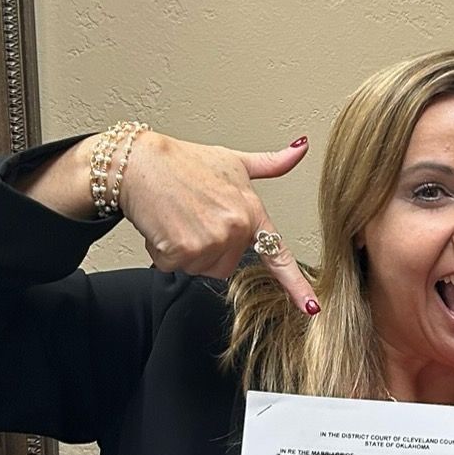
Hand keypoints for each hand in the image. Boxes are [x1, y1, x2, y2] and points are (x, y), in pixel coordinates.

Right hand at [118, 132, 319, 314]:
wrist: (142, 163)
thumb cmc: (185, 162)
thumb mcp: (234, 162)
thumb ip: (271, 164)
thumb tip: (300, 149)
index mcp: (252, 212)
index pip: (277, 255)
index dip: (296, 285)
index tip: (311, 306)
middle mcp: (234, 229)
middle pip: (226, 266)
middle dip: (208, 249)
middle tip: (194, 218)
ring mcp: (209, 242)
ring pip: (200, 269)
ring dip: (186, 251)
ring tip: (179, 219)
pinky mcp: (181, 252)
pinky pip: (175, 268)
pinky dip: (164, 253)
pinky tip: (164, 226)